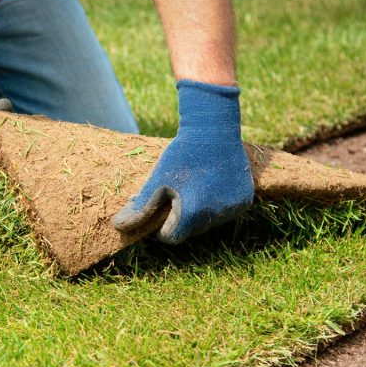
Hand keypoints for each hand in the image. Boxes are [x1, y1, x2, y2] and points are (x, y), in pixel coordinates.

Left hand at [113, 80, 253, 243]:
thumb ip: (141, 207)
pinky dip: (216, 205)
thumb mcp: (157, 180)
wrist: (214, 129)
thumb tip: (120, 227)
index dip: (161, 227)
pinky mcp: (245, 201)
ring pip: (208, 222)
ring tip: (194, 188)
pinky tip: (211, 185)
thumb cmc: (181, 154)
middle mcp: (216, 215)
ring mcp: (233, 209)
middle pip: (190, 230)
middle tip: (175, 196)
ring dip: (199, 212)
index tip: (159, 210)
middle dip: (180, 218)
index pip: (172, 237)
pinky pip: (225, 212)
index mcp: (192, 212)